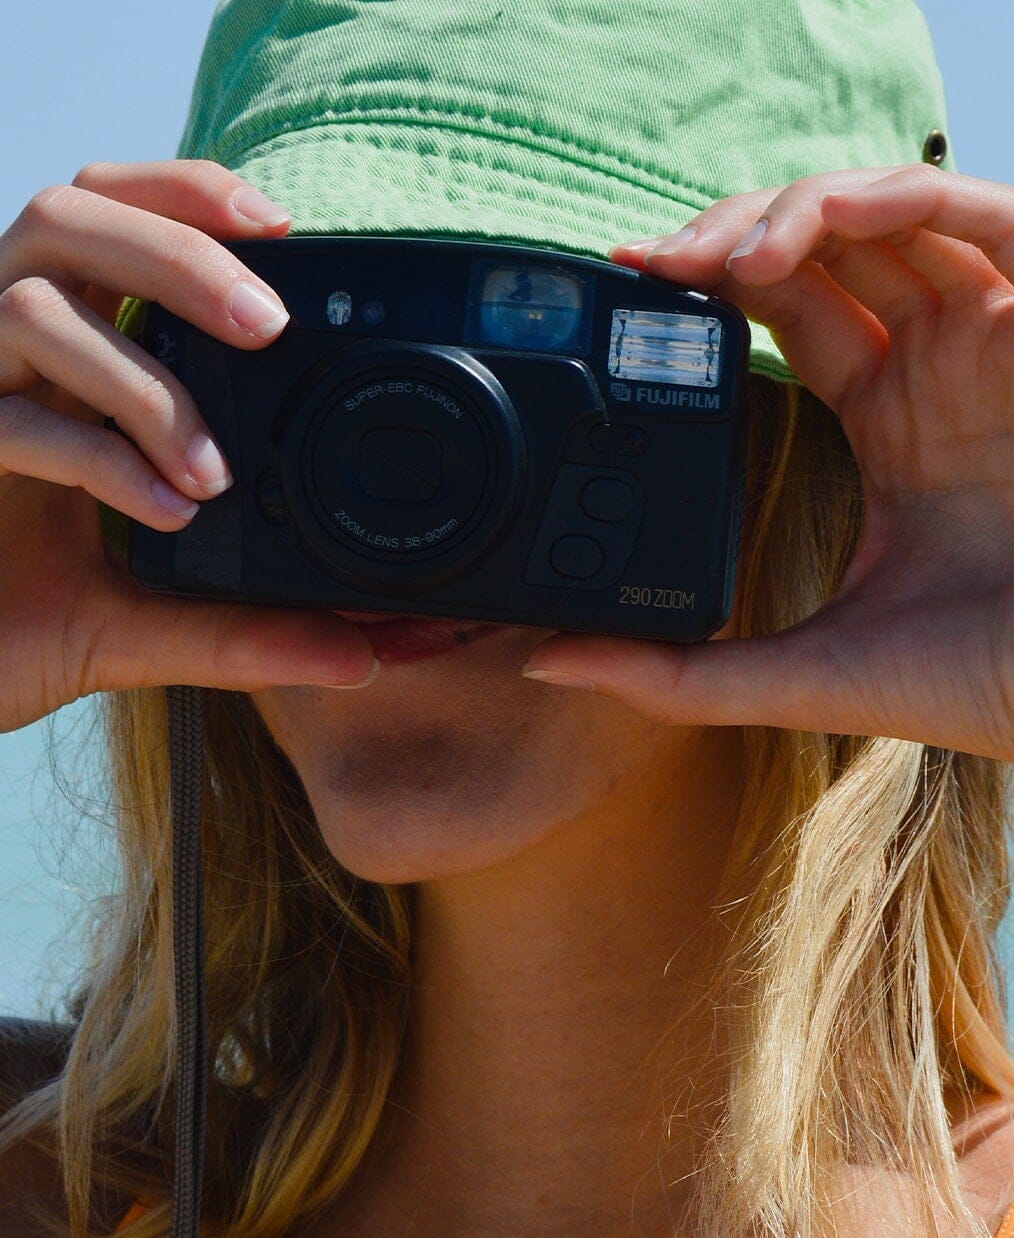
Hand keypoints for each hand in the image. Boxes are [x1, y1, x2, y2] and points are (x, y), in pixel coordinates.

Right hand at [0, 159, 376, 734]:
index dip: (182, 195)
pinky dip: (97, 457)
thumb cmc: (21, 619)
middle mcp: (6, 350)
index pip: (109, 219)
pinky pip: (6, 418)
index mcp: (63, 355)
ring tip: (214, 476)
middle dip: (175, 252)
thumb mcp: (155, 620)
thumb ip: (251, 630)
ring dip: (143, 384)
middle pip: (66, 218)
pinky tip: (164, 512)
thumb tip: (367, 657)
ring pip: (30, 303)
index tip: (281, 226)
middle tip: (266, 324)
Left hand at [521, 164, 1013, 780]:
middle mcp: (947, 370)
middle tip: (663, 263)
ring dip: (806, 209)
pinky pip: (992, 215)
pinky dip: (909, 197)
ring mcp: (1010, 338)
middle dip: (738, 237)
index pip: (792, 315)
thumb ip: (679, 668)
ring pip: (899, 215)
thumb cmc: (982, 681)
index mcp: (894, 428)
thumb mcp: (802, 666)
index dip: (713, 288)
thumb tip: (553, 659)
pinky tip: (830, 224)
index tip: (634, 289)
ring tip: (731, 255)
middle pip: (830, 253)